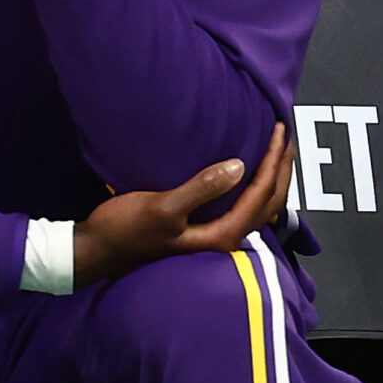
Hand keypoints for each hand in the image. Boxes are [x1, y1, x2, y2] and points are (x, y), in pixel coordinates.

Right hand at [73, 124, 290, 285]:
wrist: (95, 251)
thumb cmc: (125, 230)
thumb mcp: (162, 207)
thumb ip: (201, 189)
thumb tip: (238, 166)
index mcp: (220, 235)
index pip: (261, 193)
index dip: (273, 160)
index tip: (278, 130)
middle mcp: (223, 238)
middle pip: (269, 201)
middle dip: (282, 167)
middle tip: (287, 135)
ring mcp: (214, 234)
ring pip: (258, 204)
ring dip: (271, 176)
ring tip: (276, 149)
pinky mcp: (202, 228)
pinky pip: (241, 204)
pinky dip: (253, 184)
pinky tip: (248, 169)